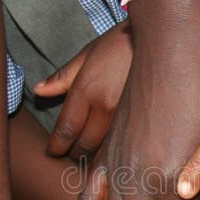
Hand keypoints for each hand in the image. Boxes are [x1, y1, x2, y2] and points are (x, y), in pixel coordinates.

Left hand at [34, 20, 132, 158]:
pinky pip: (122, 144)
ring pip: (105, 150)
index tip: (53, 151)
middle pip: (84, 145)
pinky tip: (111, 152)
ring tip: (89, 156)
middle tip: (70, 154)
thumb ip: (62, 77)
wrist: (160, 42)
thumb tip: (39, 90)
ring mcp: (126, 116)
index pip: (66, 129)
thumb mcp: (87, 55)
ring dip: (94, 157)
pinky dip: (113, 152)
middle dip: (74, 154)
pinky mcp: (142, 121)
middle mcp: (105, 107)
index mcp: (87, 90)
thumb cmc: (120, 44)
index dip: (56, 146)